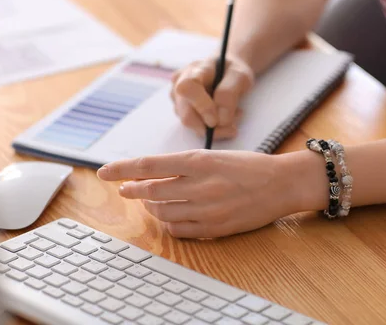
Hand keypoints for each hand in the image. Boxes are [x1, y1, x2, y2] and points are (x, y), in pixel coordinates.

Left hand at [96, 150, 328, 237]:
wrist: (281, 184)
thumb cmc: (249, 166)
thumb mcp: (215, 156)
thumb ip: (185, 165)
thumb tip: (152, 173)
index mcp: (199, 160)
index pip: (149, 164)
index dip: (123, 169)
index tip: (104, 172)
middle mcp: (200, 184)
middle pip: (151, 190)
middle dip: (132, 190)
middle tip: (125, 190)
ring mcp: (207, 208)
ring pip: (163, 212)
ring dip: (151, 207)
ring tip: (150, 202)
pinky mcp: (215, 227)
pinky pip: (180, 230)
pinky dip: (169, 224)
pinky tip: (170, 217)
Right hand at [170, 57, 254, 139]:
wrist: (228, 72)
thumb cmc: (233, 70)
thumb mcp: (240, 76)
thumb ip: (229, 93)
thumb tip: (221, 119)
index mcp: (194, 70)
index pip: (188, 88)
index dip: (201, 107)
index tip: (216, 121)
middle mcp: (179, 84)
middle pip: (187, 114)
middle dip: (212, 127)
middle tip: (233, 127)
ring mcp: (178, 98)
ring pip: (192, 124)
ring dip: (215, 127)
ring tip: (234, 115)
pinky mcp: (181, 111)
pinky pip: (195, 127)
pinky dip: (213, 128)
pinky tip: (224, 117)